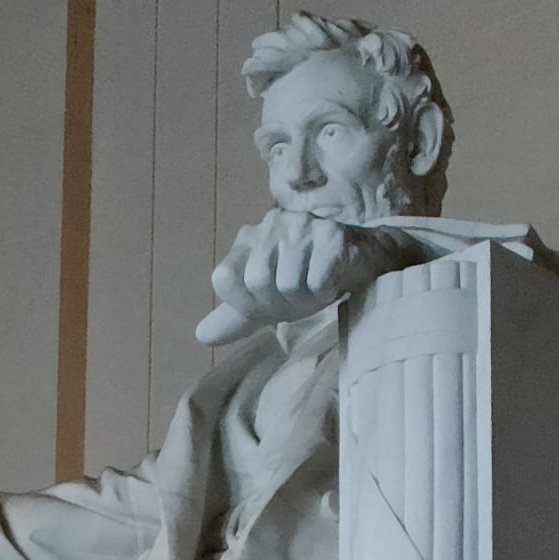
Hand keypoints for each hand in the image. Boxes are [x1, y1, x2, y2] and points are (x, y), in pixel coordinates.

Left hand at [196, 211, 406, 346]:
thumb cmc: (306, 281)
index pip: (224, 278)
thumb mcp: (265, 304)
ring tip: (316, 284)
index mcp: (248, 239)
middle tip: (298, 294)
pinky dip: (326, 289)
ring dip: (306, 296)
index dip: (245, 301)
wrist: (357, 265)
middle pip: (257, 281)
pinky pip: (317, 280)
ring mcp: (302, 225)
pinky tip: (332, 278)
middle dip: (280, 301)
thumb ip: (234, 318)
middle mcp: (271, 224)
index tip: (266, 300)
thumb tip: (201, 335)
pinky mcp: (332, 235)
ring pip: (288, 283)